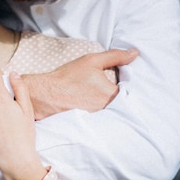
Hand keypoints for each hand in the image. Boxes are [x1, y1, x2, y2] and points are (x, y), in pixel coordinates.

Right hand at [22, 48, 138, 118]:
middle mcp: (107, 111)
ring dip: (106, 107)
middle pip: (120, 105)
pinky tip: (86, 107)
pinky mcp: (88, 126)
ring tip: (92, 98)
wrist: (44, 95)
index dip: (123, 85)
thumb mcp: (92, 61)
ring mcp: (98, 121)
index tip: (115, 81)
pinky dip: (97, 115)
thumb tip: (135, 53)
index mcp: (112, 95)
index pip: (128, 92)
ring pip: (110, 113)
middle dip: (115, 97)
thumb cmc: (68, 78)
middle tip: (102, 90)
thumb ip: (116, 56)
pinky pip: (99, 121)